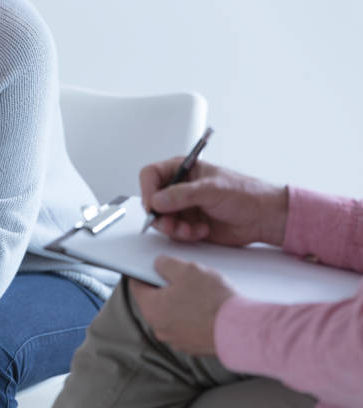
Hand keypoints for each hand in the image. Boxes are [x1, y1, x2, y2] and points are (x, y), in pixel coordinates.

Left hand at [129, 256, 234, 355]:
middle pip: (155, 301)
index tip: (147, 266)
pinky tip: (207, 307)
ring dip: (180, 303)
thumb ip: (166, 264)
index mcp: (151, 308)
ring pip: (172, 314)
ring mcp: (176, 339)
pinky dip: (193, 317)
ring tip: (199, 291)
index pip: (136, 286)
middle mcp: (159, 327)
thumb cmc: (212, 300)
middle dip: (166, 287)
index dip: (141, 272)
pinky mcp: (193, 346)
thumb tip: (158, 264)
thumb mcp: (186, 270)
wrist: (239, 329)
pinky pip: (187, 326)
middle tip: (182, 276)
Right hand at [140, 157, 288, 246]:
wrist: (263, 218)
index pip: (151, 175)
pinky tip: (201, 231)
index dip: (147, 190)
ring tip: (190, 230)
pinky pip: (174, 232)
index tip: (152, 204)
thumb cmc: (246, 194)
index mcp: (183, 169)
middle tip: (170, 223)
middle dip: (160, 215)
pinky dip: (185, 235)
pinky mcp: (188, 224)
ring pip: (161, 219)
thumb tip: (157, 200)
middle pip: (152, 200)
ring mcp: (183, 207)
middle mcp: (179, 188)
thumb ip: (182, 194)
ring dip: (173, 228)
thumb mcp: (212, 189)